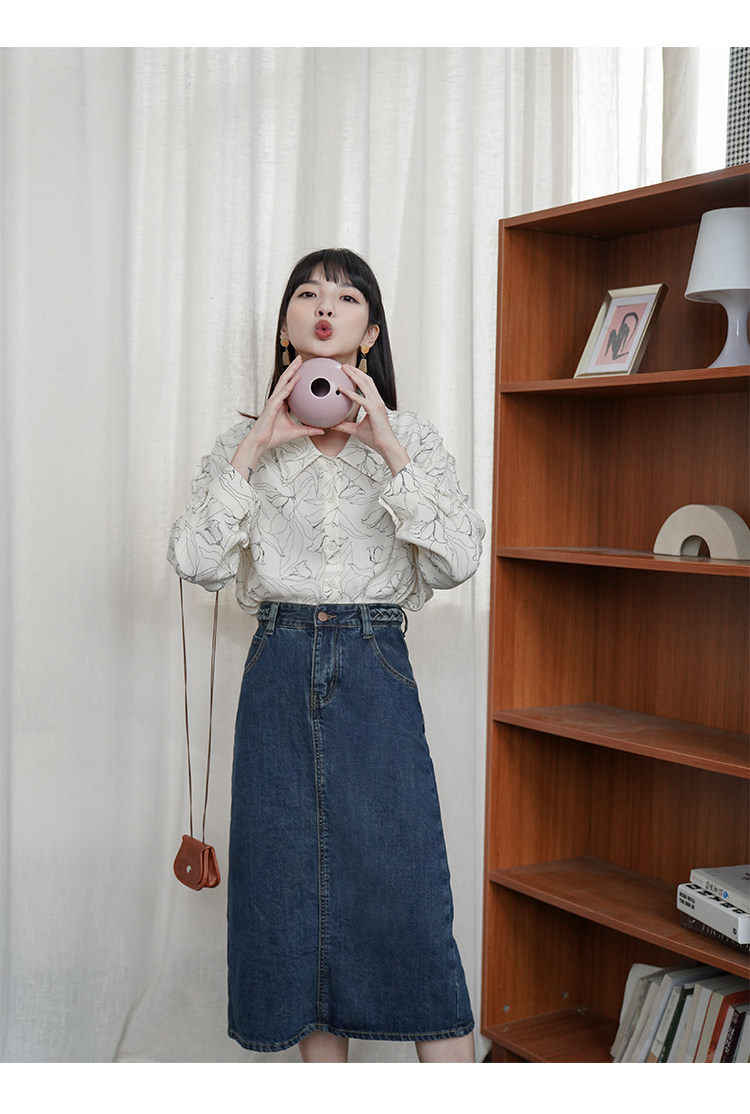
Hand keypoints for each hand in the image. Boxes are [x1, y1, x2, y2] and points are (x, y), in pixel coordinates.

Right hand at [230, 357, 323, 480]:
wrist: (262, 442)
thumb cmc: (274, 436)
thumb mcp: (296, 432)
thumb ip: (309, 429)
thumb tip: (322, 430)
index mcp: (282, 403)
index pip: (290, 387)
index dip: (296, 377)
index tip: (304, 369)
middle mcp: (277, 399)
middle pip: (286, 380)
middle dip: (293, 368)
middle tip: (301, 358)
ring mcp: (274, 400)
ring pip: (284, 382)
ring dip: (291, 370)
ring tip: (298, 361)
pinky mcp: (272, 404)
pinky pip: (283, 392)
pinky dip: (290, 384)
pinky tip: (296, 377)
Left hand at [332, 364, 409, 475]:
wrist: (386, 445)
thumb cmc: (375, 438)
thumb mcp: (356, 430)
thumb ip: (345, 426)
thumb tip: (333, 425)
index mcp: (375, 403)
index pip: (368, 385)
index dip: (359, 376)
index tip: (350, 372)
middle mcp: (377, 401)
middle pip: (366, 380)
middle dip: (355, 371)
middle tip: (344, 366)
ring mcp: (376, 404)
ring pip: (364, 385)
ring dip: (353, 375)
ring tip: (344, 369)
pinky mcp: (373, 410)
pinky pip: (359, 398)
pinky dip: (350, 392)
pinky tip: (341, 388)